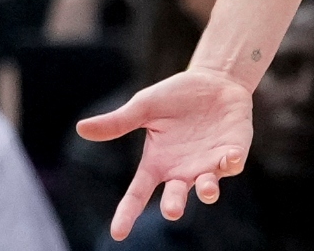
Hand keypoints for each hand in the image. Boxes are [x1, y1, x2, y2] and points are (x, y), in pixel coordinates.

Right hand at [76, 68, 254, 239]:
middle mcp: (182, 170)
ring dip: (207, 190)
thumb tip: (81, 128)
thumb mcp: (145, 107)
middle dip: (174, 204)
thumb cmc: (176, 97)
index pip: (138, 194)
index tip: (117, 233)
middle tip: (172, 210)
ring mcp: (208, 164)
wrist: (215, 81)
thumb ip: (118, 122)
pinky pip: (232, 165)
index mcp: (157, 163)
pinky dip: (232, 163)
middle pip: (175, 197)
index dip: (127, 213)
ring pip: (207, 187)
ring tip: (206, 189)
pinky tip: (231, 157)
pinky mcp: (232, 152)